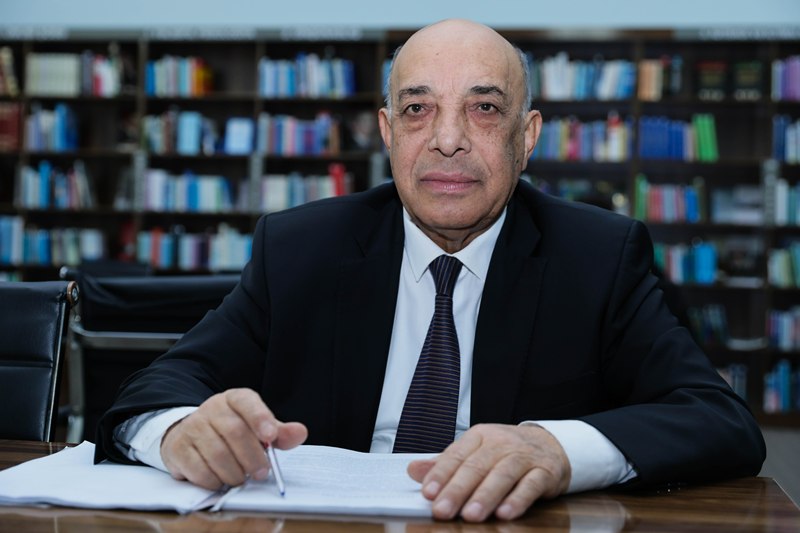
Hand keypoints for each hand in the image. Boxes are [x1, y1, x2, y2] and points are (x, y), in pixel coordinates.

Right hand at [160, 388, 306, 489]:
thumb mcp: (258, 427)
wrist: (191, 435)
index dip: (261, 418)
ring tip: (241, 478)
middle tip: (262, 472)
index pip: (247, 402)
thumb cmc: (231, 432)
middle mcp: (211, 409)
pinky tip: (221, 480)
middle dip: (252, 456)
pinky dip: (214, 480)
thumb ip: (279, 432)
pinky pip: (198, 469)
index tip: (271, 437)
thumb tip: (300, 432)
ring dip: (234, 472)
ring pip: (216, 453)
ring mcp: (192, 427)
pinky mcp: (178, 448)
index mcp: (234, 399)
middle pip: (234, 431)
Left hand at [407, 423, 570, 521]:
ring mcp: (524, 457)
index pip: (456, 454)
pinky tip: (505, 513)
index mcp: (479, 436)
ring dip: (485, 496)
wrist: (550, 444)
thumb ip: (445, 463)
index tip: (428, 493)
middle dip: (458, 490)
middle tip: (442, 510)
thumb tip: (413, 471)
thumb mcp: (474, 452)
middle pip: (476, 466)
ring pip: (502, 475)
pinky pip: (531, 485)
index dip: (441, 474)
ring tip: (470, 515)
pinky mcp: (545, 472)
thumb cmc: (505, 451)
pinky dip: (518, 499)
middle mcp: (501, 443)